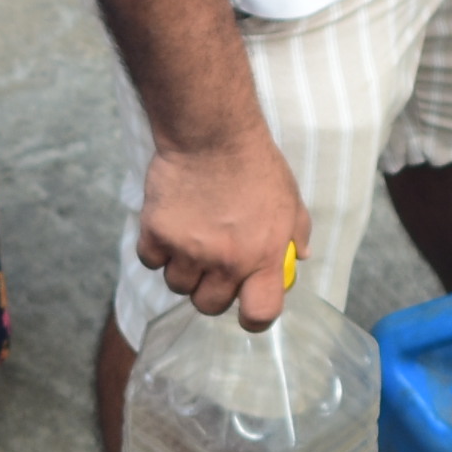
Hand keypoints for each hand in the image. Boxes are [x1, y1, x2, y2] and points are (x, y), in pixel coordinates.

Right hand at [136, 122, 308, 329]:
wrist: (211, 133)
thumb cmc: (254, 164)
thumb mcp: (289, 199)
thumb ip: (296, 233)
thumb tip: (300, 257)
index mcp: (264, 257)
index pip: (259, 314)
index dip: (252, 318)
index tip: (246, 309)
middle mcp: (226, 261)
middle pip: (209, 305)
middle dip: (210, 290)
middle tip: (212, 265)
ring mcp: (188, 249)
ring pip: (177, 285)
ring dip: (182, 269)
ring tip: (190, 239)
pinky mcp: (157, 233)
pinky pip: (151, 261)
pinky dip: (156, 250)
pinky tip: (169, 227)